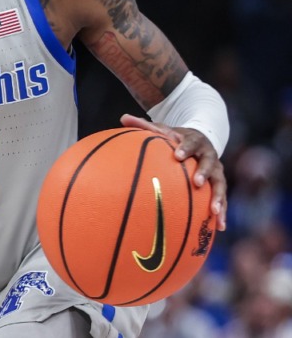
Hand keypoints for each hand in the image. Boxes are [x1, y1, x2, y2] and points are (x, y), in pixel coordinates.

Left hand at [120, 113, 227, 230]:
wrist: (200, 139)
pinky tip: (219, 226)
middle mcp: (208, 155)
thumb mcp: (162, 129)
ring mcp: (216, 170)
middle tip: (196, 182)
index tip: (177, 155)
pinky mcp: (218, 183)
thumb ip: (143, 125)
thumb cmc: (175, 137)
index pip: (190, 143)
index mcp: (194, 141)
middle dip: (204, 172)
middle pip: (210, 163)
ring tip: (215, 212)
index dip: (185, 148)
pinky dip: (222, 211)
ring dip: (218, 197)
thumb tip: (122, 118)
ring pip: (220, 183)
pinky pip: (222, 198)